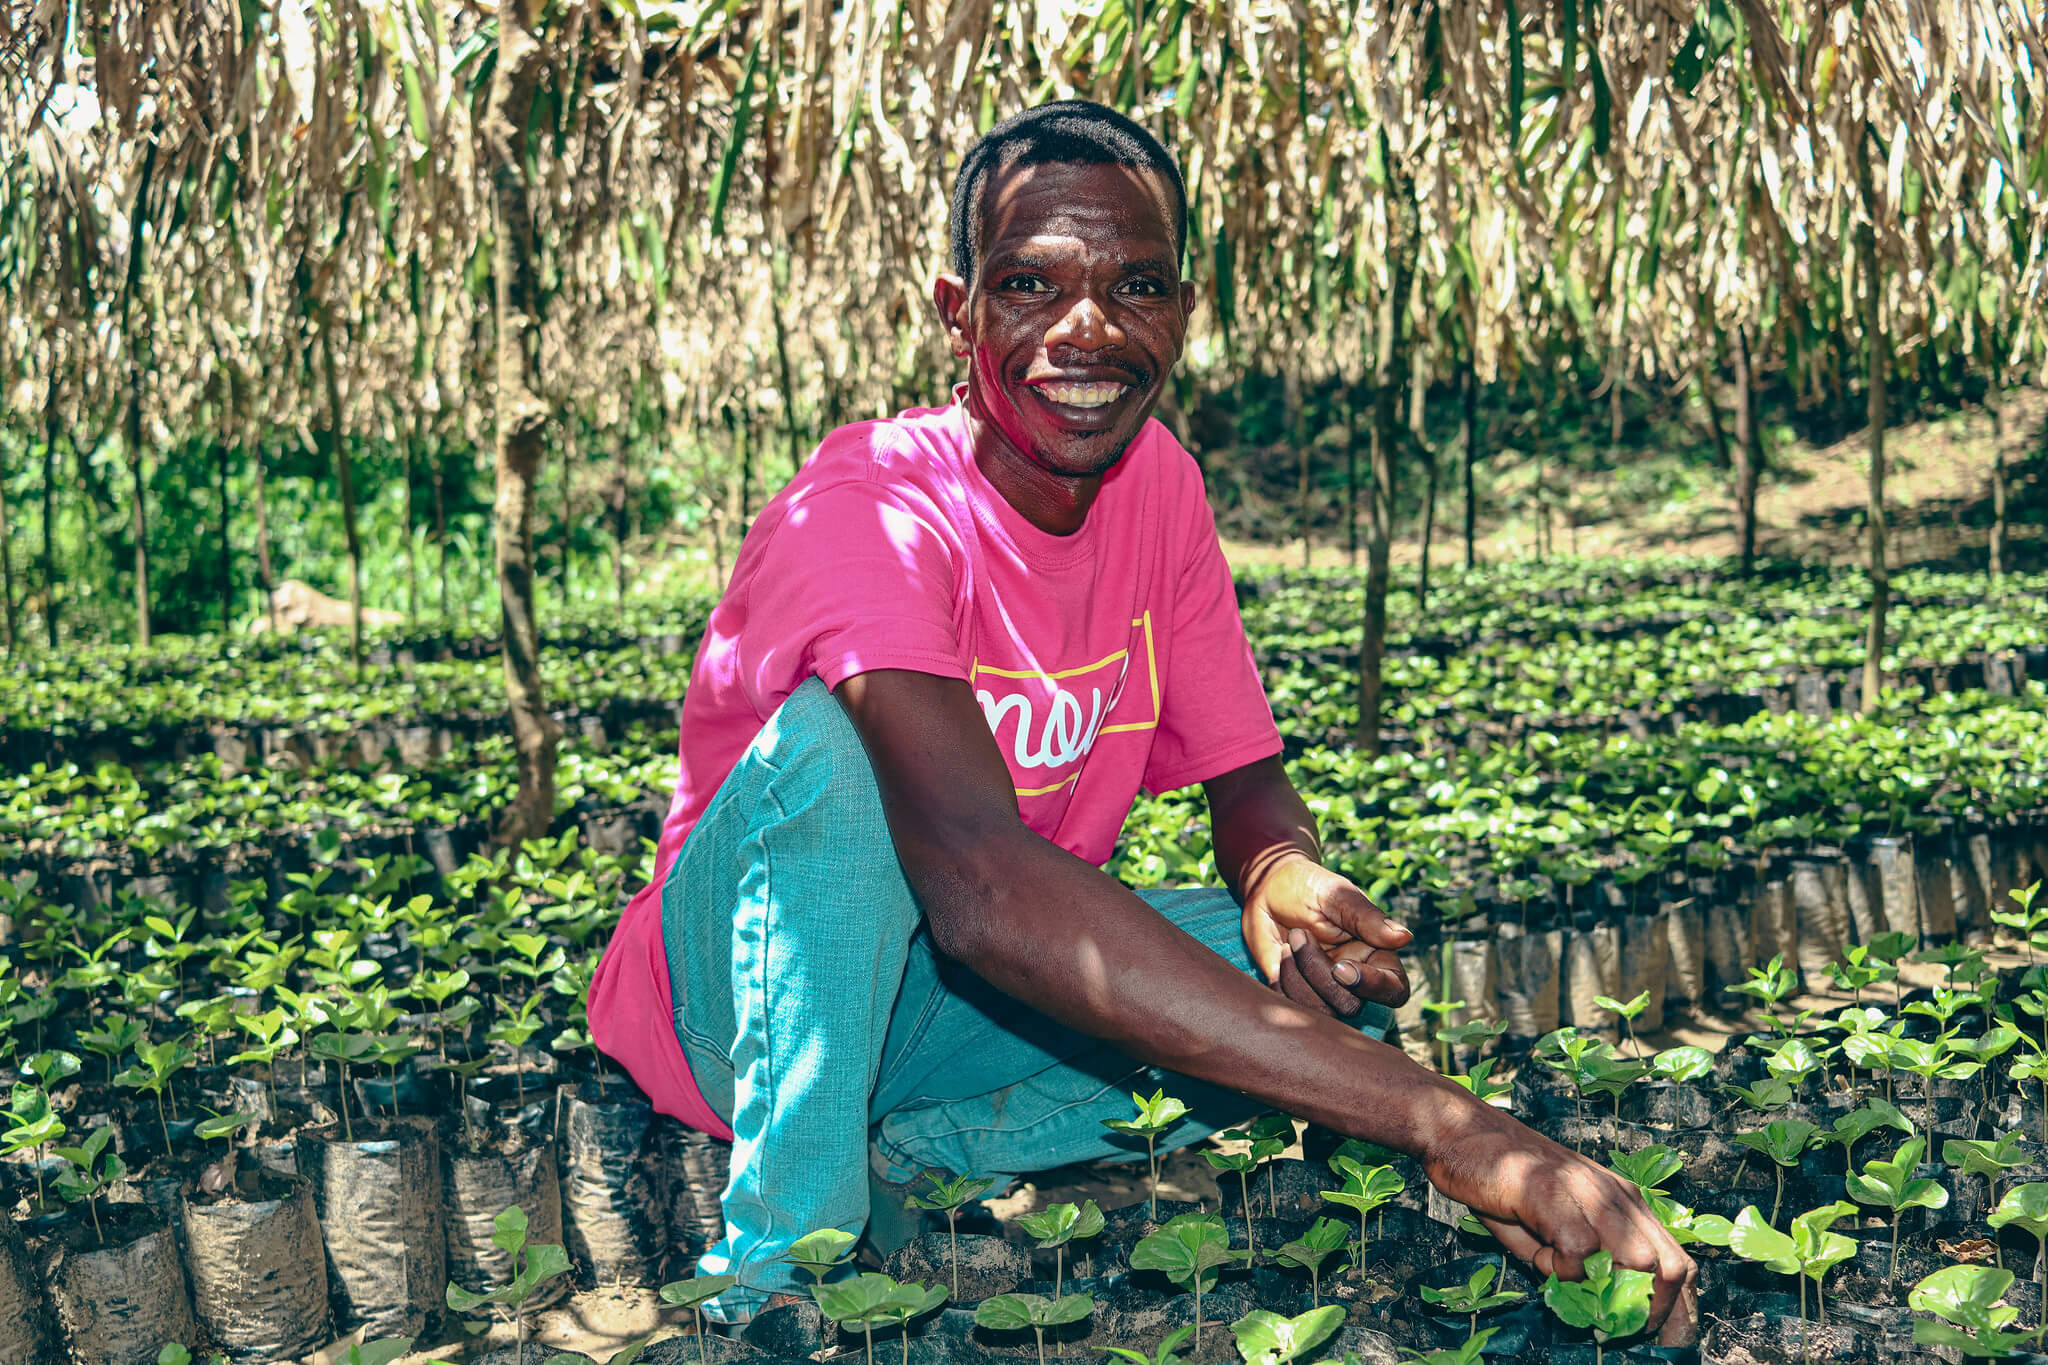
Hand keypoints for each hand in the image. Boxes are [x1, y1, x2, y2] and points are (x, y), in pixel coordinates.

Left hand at [1241, 854, 1410, 1016]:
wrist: (1267, 889)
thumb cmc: (1308, 887)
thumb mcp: (1337, 895)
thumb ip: (1368, 918)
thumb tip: (1405, 937)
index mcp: (1375, 955)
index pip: (1394, 990)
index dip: (1374, 987)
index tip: (1341, 968)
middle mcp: (1354, 979)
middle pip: (1350, 1005)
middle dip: (1319, 973)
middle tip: (1299, 934)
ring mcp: (1324, 991)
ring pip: (1321, 1012)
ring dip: (1297, 975)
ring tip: (1290, 940)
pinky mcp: (1296, 995)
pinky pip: (1293, 1008)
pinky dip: (1282, 981)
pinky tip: (1280, 954)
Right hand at [1422, 1102, 1697, 1345]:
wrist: (1458, 1132)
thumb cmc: (1504, 1183)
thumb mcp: (1555, 1227)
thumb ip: (1584, 1262)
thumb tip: (1600, 1310)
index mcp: (1624, 1201)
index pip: (1677, 1261)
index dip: (1678, 1310)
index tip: (1658, 1340)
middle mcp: (1616, 1194)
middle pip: (1669, 1267)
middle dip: (1650, 1312)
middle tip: (1611, 1327)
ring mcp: (1587, 1190)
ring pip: (1637, 1259)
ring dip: (1608, 1291)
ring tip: (1569, 1285)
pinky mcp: (1552, 1192)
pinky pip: (1579, 1251)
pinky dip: (1562, 1270)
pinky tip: (1539, 1256)